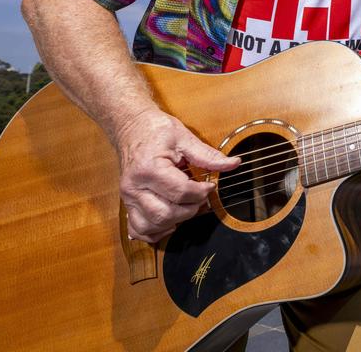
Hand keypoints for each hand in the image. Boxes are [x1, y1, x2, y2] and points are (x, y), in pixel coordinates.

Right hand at [114, 108, 239, 241]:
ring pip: (151, 226)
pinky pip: (138, 229)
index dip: (202, 192)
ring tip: (186, 206)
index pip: (180, 192)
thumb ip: (209, 155)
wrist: (132, 128)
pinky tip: (170, 221)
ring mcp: (128, 198)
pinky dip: (154, 232)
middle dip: (190, 209)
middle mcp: (135, 187)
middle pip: (165, 214)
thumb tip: (233, 164)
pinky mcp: (128, 204)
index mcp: (150, 169)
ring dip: (174, 221)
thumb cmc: (156, 131)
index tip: (210, 185)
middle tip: (200, 196)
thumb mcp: (185, 138)